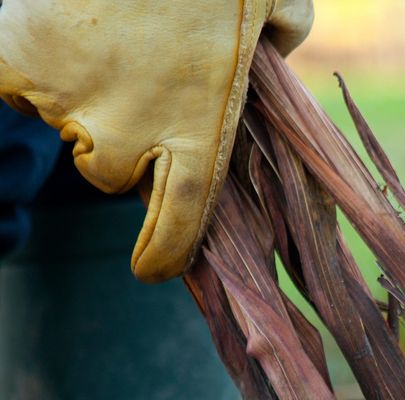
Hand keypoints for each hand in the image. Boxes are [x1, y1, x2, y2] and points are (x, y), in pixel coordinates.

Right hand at [0, 1, 312, 281]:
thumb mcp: (276, 0)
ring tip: (104, 36)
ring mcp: (69, 101)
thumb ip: (280, 42)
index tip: (150, 270)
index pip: (179, 226)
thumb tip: (279, 52)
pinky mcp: (17, 60)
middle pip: (110, 171)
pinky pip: (13, 84)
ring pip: (65, 125)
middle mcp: (131, 135)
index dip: (162, 256)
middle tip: (134, 76)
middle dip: (118, 139)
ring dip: (78, 96)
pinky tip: (49, 28)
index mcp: (199, 133)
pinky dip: (22, 65)